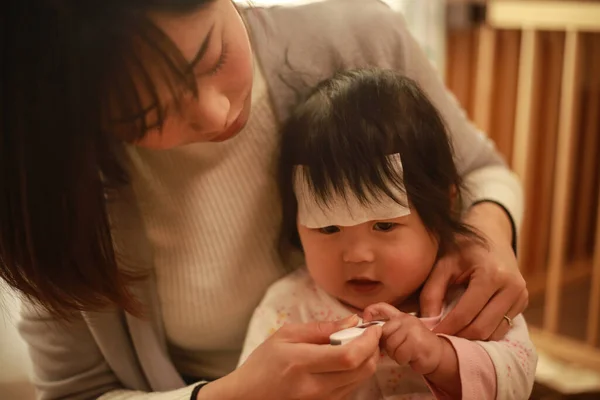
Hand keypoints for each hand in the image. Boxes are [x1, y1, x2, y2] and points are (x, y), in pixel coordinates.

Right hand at [204, 315, 381, 399]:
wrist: (248, 397)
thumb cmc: (264, 363)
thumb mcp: (286, 336)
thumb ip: (321, 328)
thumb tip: (352, 321)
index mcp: (301, 364)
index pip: (348, 356)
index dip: (368, 341)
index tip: (372, 327)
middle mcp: (315, 388)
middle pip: (361, 370)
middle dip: (373, 349)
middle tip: (369, 334)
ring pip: (361, 380)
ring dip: (367, 360)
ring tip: (356, 345)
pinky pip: (352, 389)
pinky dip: (356, 372)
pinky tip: (346, 361)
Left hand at [363, 303, 443, 374]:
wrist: (438, 354)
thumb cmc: (416, 346)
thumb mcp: (402, 334)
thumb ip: (388, 331)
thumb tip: (369, 334)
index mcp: (400, 317)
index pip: (383, 307)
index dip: (371, 311)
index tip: (364, 320)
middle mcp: (406, 320)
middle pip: (384, 333)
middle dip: (387, 345)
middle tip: (398, 349)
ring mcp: (412, 329)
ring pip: (391, 345)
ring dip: (396, 354)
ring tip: (405, 353)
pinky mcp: (417, 342)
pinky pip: (400, 354)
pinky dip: (403, 360)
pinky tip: (411, 357)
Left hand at [420, 202, 527, 339]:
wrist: (490, 233)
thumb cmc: (461, 247)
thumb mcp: (442, 264)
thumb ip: (432, 292)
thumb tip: (427, 322)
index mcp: (491, 274)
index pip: (465, 313)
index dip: (446, 328)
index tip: (430, 336)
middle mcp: (511, 287)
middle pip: (482, 328)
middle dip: (459, 337)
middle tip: (439, 339)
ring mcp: (521, 295)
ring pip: (494, 332)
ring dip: (472, 338)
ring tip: (452, 333)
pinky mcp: (523, 301)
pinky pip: (502, 327)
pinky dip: (484, 331)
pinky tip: (467, 326)